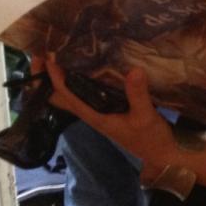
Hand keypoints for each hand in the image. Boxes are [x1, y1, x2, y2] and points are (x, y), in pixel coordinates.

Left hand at [41, 58, 175, 172]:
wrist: (160, 154)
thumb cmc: (150, 138)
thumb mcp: (146, 116)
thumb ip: (138, 95)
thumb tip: (134, 69)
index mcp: (94, 115)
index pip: (65, 94)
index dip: (54, 75)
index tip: (48, 54)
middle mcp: (90, 112)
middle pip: (59, 94)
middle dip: (47, 77)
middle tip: (45, 51)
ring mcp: (97, 110)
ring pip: (70, 93)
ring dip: (61, 76)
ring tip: (62, 52)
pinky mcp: (107, 107)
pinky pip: (85, 91)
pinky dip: (80, 78)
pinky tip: (89, 63)